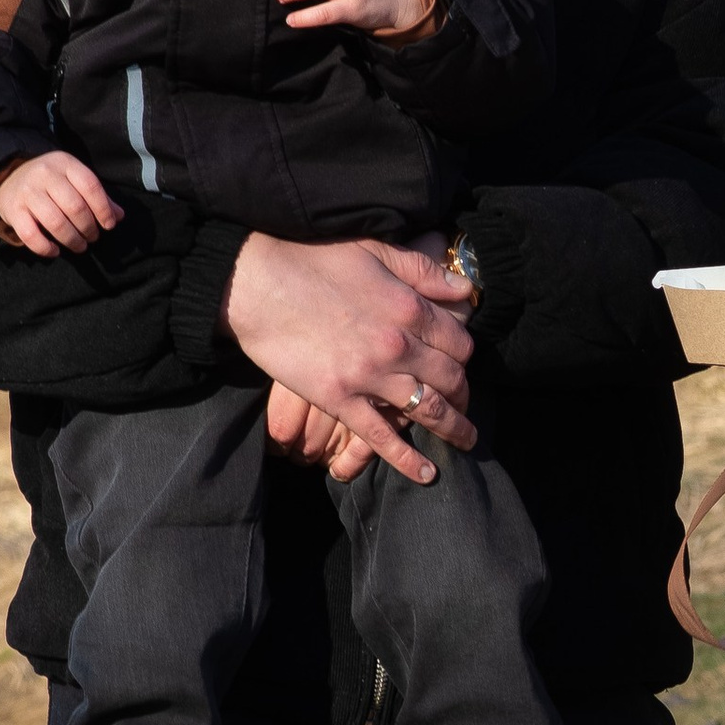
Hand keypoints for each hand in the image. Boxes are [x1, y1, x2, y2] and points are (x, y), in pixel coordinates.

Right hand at [0, 150, 121, 255]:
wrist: (10, 179)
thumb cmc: (51, 183)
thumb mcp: (74, 181)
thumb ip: (97, 196)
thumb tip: (119, 216)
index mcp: (64, 163)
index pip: (90, 185)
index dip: (103, 208)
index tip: (109, 225)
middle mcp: (44, 174)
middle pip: (74, 206)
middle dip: (88, 227)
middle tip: (93, 238)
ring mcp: (27, 191)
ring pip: (55, 222)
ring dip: (72, 240)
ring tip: (80, 246)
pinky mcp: (13, 210)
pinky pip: (30, 235)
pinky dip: (45, 248)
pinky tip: (55, 251)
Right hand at [224, 231, 475, 486]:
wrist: (258, 284)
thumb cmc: (313, 260)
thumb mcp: (376, 250)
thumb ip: (424, 269)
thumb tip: (466, 289)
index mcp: (410, 308)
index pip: (460, 342)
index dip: (465, 356)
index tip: (461, 364)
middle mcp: (399, 345)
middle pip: (452, 379)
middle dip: (464, 394)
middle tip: (466, 404)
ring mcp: (370, 376)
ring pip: (429, 410)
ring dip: (454, 429)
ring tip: (466, 441)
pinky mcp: (340, 400)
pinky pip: (382, 437)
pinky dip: (407, 459)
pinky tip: (426, 474)